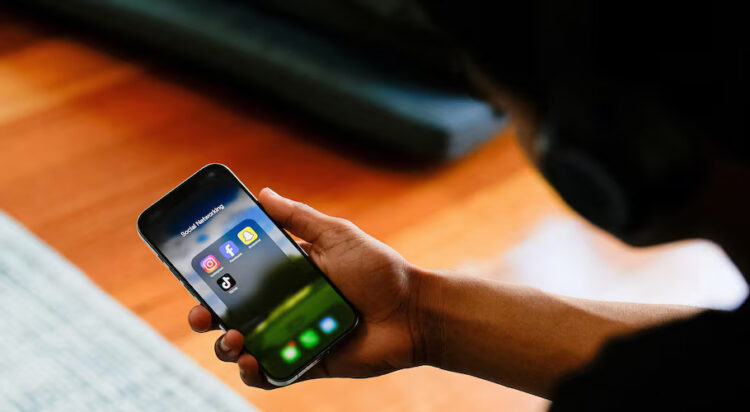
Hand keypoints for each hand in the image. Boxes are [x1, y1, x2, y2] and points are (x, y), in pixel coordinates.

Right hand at [188, 188, 420, 387]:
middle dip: (208, 315)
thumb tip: (261, 193)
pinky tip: (251, 361)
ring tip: (234, 338)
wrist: (414, 311)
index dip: (213, 277)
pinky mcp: (306, 363)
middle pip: (233, 313)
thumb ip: (299, 218)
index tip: (194, 272)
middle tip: (202, 313)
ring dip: (227, 345)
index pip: (240, 275)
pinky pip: (271, 374)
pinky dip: (254, 373)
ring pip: (244, 346)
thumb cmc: (379, 270)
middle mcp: (285, 305)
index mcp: (288, 274)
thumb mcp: (337, 235)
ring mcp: (293, 336)